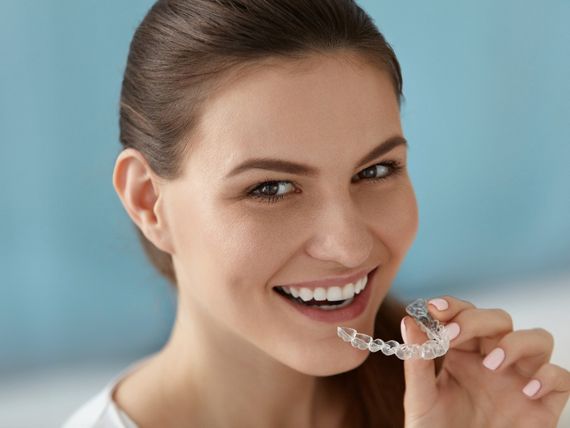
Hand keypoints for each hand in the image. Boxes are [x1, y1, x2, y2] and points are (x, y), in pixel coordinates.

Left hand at [401, 296, 569, 427]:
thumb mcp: (420, 397)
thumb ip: (417, 360)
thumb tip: (410, 321)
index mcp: (462, 352)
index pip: (464, 314)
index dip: (453, 306)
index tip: (435, 309)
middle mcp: (493, 359)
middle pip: (499, 319)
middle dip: (477, 320)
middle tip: (453, 335)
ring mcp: (520, 379)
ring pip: (538, 338)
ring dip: (516, 342)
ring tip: (491, 364)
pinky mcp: (543, 404)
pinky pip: (562, 378)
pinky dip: (549, 376)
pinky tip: (527, 391)